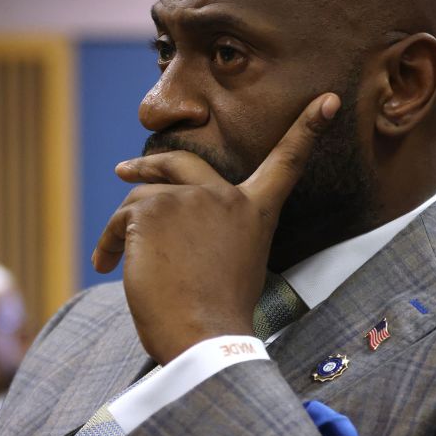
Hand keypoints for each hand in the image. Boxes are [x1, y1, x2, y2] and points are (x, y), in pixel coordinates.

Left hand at [93, 93, 339, 363]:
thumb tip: (177, 232)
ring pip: (143, 200)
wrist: (203, 336)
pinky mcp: (154, 206)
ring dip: (122, 229)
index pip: (286, 163)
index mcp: (256, 212)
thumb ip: (215, 236)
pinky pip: (122, 217)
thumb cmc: (217, 318)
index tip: (328, 100)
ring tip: (112, 259)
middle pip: (183, 163)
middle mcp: (226, 196)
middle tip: (126, 170)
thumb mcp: (233, 268)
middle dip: (152, 163)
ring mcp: (190, 197)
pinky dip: (110, 240)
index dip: (307, 129)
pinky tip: (106, 263)